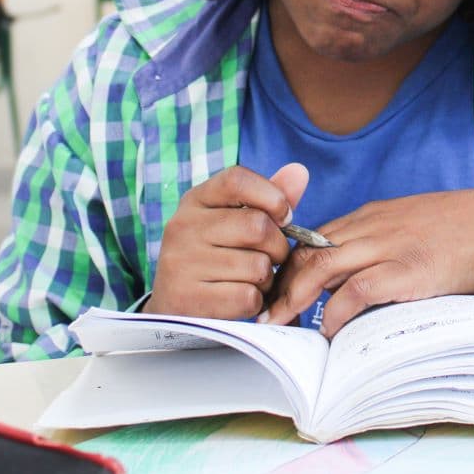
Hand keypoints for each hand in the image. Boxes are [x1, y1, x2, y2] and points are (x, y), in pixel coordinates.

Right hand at [143, 163, 308, 319]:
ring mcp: (180, 263)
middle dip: (278, 247)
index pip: (237, 180)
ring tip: (253, 280)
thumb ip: (269, 197)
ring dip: (267, 278)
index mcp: (196, 200)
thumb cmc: (215, 254)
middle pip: (256, 226)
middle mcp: (183, 226)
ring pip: (257, 266)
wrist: (174, 303)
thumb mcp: (234, 220)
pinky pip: (247, 297)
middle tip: (272, 258)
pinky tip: (240, 298)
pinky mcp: (187, 298)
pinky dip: (255, 301)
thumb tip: (299, 171)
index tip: (284, 217)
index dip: (272, 196)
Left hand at [261, 185, 473, 336]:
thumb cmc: (466, 229)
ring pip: (321, 267)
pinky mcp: (409, 269)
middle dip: (279, 285)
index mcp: (371, 216)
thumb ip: (379, 245)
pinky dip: (336, 312)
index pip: (312, 238)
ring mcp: (389, 246)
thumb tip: (350, 282)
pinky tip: (329, 331)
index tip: (273, 293)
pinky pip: (358, 290)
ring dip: (293, 299)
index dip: (287, 268)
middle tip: (264, 316)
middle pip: (306, 251)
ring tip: (280, 326)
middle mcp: (372, 226)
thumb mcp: (412, 226)